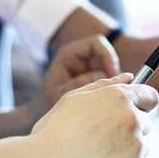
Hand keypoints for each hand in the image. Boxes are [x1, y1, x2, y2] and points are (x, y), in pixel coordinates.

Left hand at [0, 35, 119, 137]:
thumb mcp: (61, 92)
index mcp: (70, 53)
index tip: (113, 74)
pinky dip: (112, 87)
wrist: (41, 113)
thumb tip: (104, 76)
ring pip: (110, 67)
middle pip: (107, 54)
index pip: (97, 43)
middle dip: (113, 70)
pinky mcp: (95, 78)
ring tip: (110, 96)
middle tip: (117, 88)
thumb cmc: (46, 101)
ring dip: (114, 80)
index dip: (108, 55)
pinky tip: (107, 99)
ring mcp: (89, 67)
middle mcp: (81, 57)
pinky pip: (109, 78)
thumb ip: (81, 83)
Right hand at [30, 73, 158, 157]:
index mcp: (118, 97)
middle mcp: (131, 117)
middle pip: (146, 120)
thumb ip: (105, 85)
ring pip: (142, 142)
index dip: (144, 102)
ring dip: (128, 145)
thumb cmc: (55, 131)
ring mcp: (135, 142)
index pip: (150, 96)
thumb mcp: (74, 97)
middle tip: (105, 135)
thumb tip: (127, 78)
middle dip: (131, 126)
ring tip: (100, 150)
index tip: (139, 108)